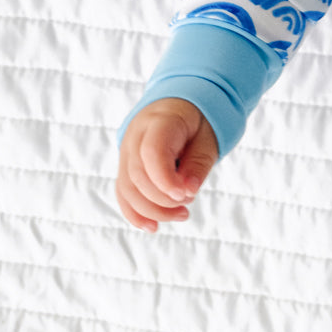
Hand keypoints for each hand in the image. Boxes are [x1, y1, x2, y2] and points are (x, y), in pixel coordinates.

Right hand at [116, 98, 218, 231]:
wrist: (179, 104)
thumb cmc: (198, 122)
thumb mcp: (208, 137)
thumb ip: (198, 163)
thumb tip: (188, 192)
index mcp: (159, 121)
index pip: (152, 153)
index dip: (166, 180)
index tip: (187, 196)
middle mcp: (135, 137)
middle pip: (138, 175)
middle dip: (163, 199)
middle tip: (189, 206)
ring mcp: (126, 151)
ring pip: (127, 188)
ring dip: (151, 210)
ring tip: (182, 215)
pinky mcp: (125, 166)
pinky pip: (123, 192)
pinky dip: (135, 212)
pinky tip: (152, 226)